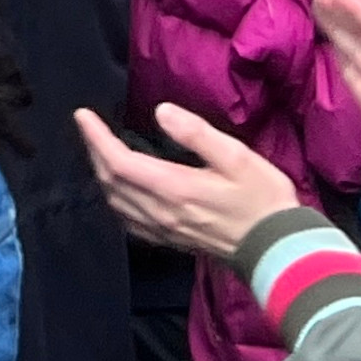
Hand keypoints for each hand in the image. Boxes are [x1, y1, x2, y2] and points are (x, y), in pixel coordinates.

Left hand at [77, 102, 301, 258]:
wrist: (278, 249)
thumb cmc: (262, 199)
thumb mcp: (236, 156)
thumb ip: (196, 133)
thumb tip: (161, 111)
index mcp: (174, 188)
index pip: (118, 162)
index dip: (95, 138)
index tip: (82, 115)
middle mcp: (161, 212)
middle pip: (111, 182)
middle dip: (94, 152)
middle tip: (90, 127)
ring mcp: (165, 230)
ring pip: (117, 202)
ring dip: (102, 175)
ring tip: (100, 152)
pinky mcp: (172, 241)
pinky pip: (130, 222)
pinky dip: (117, 200)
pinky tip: (121, 192)